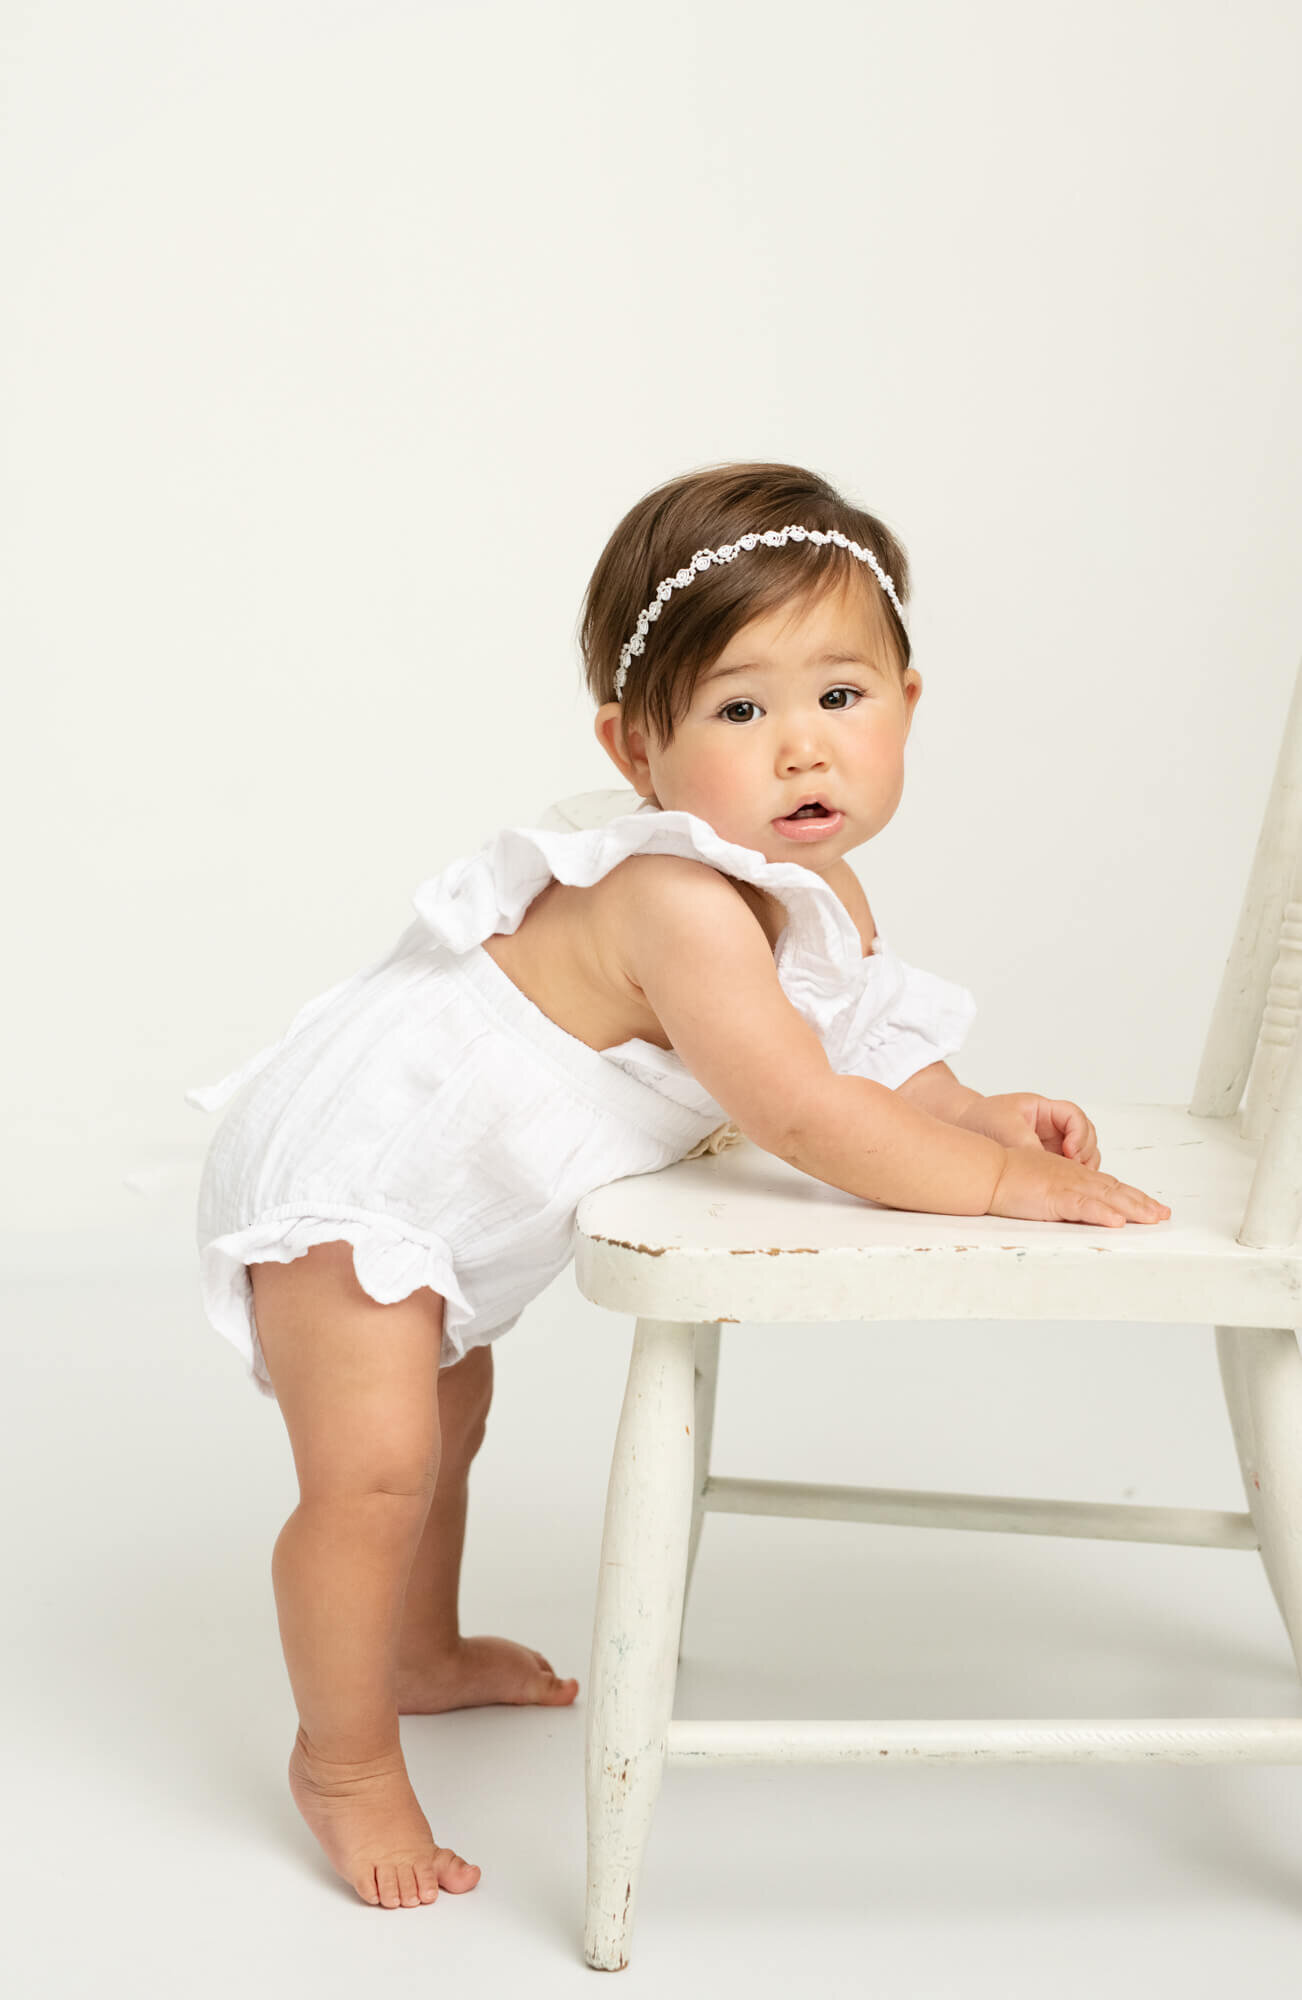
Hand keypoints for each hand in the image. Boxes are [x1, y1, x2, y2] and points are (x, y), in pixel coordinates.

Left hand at [956, 1093, 1099, 1169]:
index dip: (1079, 1133)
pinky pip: (1069, 1170)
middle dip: (1086, 1152)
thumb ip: (1027, 1143)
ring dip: (1083, 1167)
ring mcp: (1052, 1146)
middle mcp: (1053, 1127)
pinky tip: (1063, 1187)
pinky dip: (1072, 1178)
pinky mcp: (1048, 1164)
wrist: (962, 1130)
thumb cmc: (980, 1120)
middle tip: (1076, 1168)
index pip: (1074, 1116)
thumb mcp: (1004, 1127)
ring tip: (1072, 1180)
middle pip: (1086, 1136)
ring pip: (1082, 1154)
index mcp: (1044, 1110)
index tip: (1070, 1150)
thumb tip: (1045, 1164)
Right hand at [988, 1147, 1170, 1228]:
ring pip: (1107, 1197)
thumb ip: (1056, 1193)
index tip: (1149, 1206)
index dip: (1130, 1195)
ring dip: (1132, 1208)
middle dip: (1141, 1203)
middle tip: (1163, 1214)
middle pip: (1115, 1190)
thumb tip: (1069, 1207)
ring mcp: (1065, 1186)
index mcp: (1070, 1174)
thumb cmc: (1005, 1176)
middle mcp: (1073, 1177)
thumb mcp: (1038, 1183)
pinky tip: (1117, 1222)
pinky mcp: (1054, 1197)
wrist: (986, 1170)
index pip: (1108, 1185)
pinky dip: (1101, 1213)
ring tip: (1153, 1218)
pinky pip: (1082, 1206)